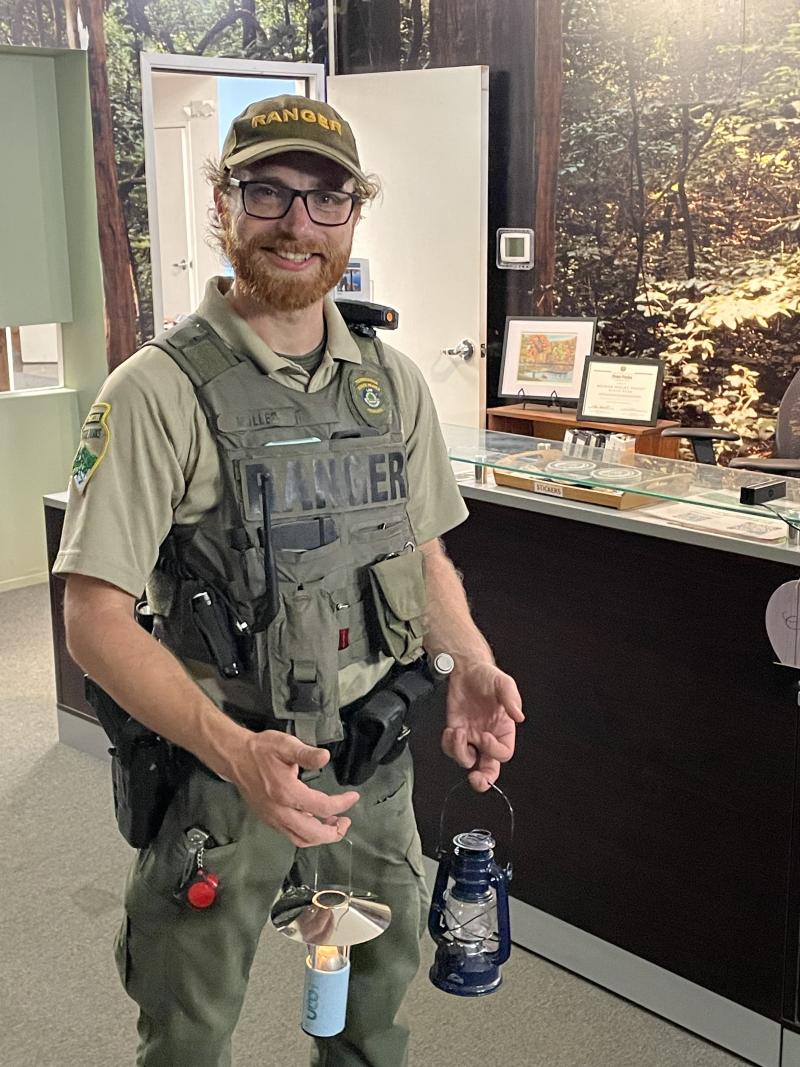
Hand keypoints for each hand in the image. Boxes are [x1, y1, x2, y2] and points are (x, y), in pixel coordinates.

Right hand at [230, 730, 358, 846]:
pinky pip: (291, 835)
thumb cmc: (260, 750)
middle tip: (346, 821)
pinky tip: (314, 821)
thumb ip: (306, 753)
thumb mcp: (285, 745)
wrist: (235, 757)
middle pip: (312, 834)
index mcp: (286, 793)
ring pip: (300, 839)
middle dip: (333, 832)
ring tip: (333, 824)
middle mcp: (279, 811)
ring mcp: (273, 818)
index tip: (353, 797)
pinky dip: (307, 833)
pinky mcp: (269, 819)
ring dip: (320, 836)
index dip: (342, 804)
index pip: (322, 807)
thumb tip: (325, 757)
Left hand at [441, 662, 523, 792]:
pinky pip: (451, 748)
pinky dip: (448, 744)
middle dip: (483, 778)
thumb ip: (511, 699)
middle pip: (489, 768)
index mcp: (504, 729)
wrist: (465, 668)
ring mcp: (471, 736)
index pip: (503, 753)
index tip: (485, 736)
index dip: (494, 750)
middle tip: (477, 779)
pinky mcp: (456, 731)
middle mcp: (488, 736)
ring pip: (467, 760)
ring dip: (459, 752)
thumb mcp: (503, 683)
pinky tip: (450, 730)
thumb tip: (519, 716)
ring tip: (457, 732)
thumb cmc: (487, 676)